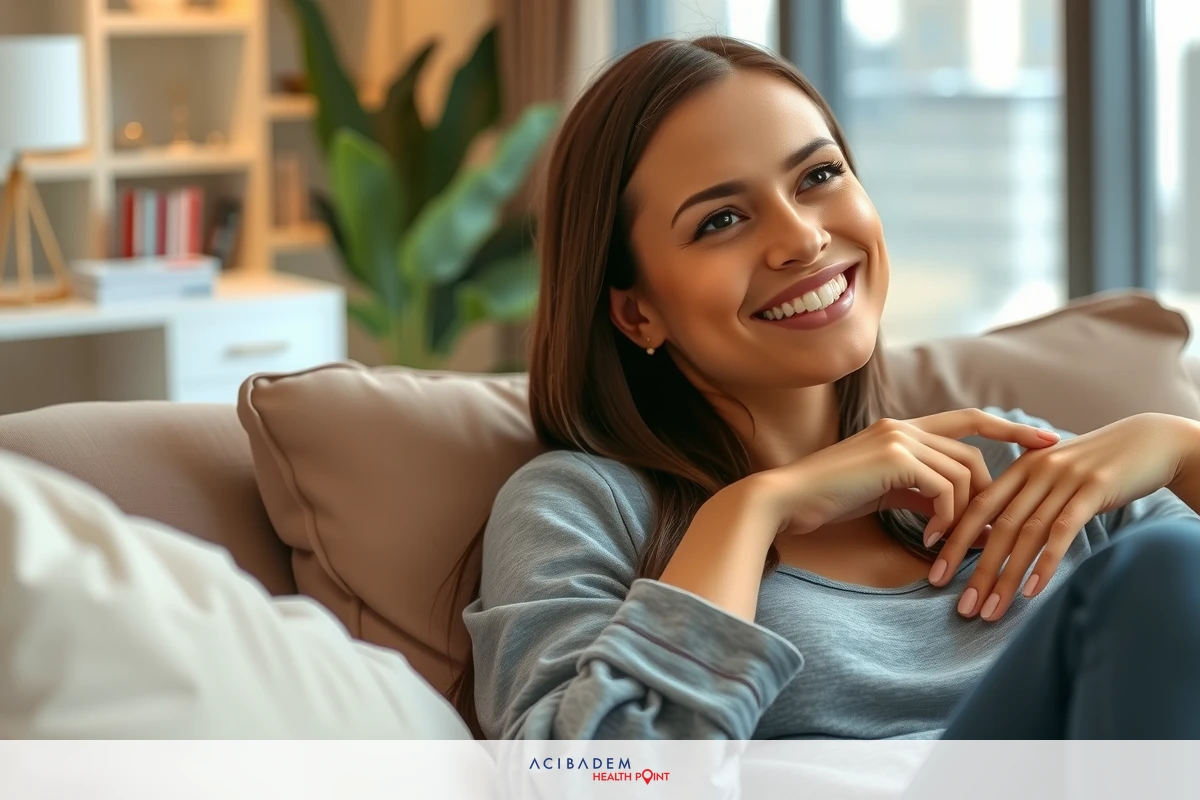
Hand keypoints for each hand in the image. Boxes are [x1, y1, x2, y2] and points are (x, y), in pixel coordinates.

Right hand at [758, 408, 1060, 538]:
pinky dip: (946, 519)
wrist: (788, 499)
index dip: (1009, 428)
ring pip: (964, 472)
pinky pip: (946, 489)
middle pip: (973, 454)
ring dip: (965, 515)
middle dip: (990, 494)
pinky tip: (929, 542)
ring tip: (949, 545)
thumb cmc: (830, 500)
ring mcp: (900, 438)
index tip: (1047, 441)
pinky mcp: (896, 457)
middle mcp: (904, 426)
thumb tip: (966, 519)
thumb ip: (923, 495)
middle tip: (994, 532)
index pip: (968, 419)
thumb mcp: (885, 494)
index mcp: (901, 429)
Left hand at [930, 413, 1195, 621]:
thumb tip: (1000, 537)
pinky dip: (1044, 563)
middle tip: (960, 607)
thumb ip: (1028, 499)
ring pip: (1025, 535)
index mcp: (1020, 468)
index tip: (935, 572)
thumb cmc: (1099, 466)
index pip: (977, 508)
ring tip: (990, 611)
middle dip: (973, 569)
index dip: (953, 540)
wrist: (1149, 441)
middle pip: (996, 527)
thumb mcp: (1056, 476)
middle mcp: (1035, 472)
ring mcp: (1062, 480)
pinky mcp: (1092, 490)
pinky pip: (1061, 531)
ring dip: (1004, 577)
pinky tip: (1030, 592)